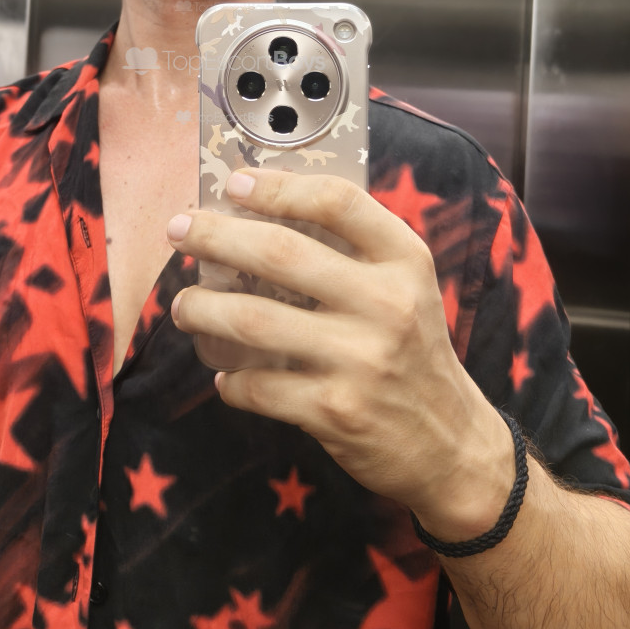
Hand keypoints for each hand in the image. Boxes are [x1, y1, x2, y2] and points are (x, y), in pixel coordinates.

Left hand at [168, 168, 513, 540]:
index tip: (236, 184)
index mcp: (404, 260)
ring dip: (203, 309)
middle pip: (279, 253)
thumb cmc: (412, 350)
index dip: (278, 187)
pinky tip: (224, 373)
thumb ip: (354, 250)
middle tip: (178, 230)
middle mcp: (386, 303)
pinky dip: (229, 378)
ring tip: (183, 306)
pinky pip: (257, 386)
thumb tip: (260, 214)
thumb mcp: (407, 286)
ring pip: (254, 320)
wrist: (451, 444)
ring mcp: (361, 359)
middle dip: (214, 236)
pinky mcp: (336, 411)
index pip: (337, 202)